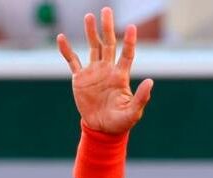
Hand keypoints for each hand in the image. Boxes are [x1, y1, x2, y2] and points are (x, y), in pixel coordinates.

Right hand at [57, 7, 152, 133]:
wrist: (102, 129)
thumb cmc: (120, 122)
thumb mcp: (133, 112)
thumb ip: (141, 97)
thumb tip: (150, 81)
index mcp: (120, 76)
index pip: (126, 54)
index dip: (129, 41)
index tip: (132, 27)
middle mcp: (107, 70)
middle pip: (108, 44)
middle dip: (107, 27)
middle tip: (106, 10)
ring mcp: (93, 73)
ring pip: (93, 48)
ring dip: (91, 33)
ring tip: (89, 17)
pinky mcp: (80, 79)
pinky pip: (72, 61)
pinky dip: (66, 50)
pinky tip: (61, 38)